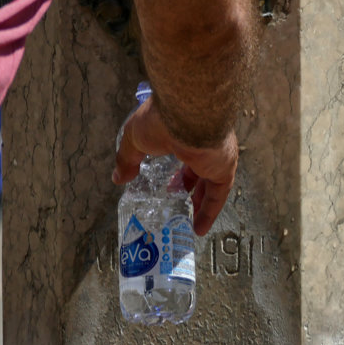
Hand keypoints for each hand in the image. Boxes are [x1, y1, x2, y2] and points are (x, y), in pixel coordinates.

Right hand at [112, 96, 237, 234]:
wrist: (187, 115)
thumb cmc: (161, 120)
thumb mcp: (135, 139)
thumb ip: (127, 159)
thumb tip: (118, 178)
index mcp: (186, 130)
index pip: (184, 149)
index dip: (176, 167)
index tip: (167, 181)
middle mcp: (206, 142)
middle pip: (200, 167)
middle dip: (189, 184)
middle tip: (176, 198)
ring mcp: (217, 156)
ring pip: (211, 184)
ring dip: (200, 203)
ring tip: (188, 222)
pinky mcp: (225, 169)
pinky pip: (218, 195)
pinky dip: (209, 212)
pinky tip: (198, 229)